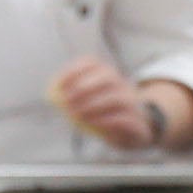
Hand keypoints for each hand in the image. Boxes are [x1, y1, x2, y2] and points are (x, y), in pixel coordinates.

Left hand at [48, 55, 192, 149]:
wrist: (140, 130)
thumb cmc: (108, 114)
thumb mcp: (90, 104)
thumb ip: (73, 99)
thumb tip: (52, 96)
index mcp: (108, 75)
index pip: (92, 63)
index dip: (74, 71)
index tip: (59, 85)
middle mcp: (123, 85)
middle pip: (107, 76)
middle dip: (84, 87)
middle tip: (67, 101)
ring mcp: (133, 103)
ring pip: (117, 97)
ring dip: (94, 105)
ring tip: (77, 115)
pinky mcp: (138, 122)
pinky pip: (125, 118)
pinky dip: (107, 120)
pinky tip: (93, 124)